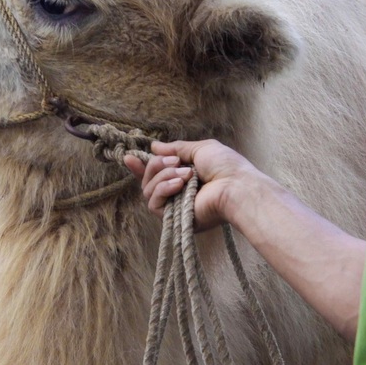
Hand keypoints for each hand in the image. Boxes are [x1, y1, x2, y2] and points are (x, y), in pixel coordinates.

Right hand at [124, 140, 257, 231]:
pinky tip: (180, 184)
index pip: (157, 175)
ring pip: (148, 191)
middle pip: (148, 181)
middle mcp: (178, 193)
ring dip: (163, 176)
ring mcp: (175, 207)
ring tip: (186, 173)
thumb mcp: (200, 149)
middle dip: (156, 166)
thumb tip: (154, 146)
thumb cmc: (225, 167)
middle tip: (174, 161)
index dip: (141, 167)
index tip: (129, 157)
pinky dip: (164, 189)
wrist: (236, 187)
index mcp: (185, 177)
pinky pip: (154, 203)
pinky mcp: (174, 219)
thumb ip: (176, 148)